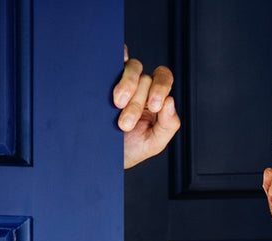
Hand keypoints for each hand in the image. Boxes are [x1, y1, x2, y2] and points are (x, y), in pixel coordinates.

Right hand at [113, 47, 179, 167]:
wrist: (101, 153)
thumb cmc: (129, 149)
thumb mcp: (153, 144)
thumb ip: (168, 125)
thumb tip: (170, 101)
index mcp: (157, 99)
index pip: (164, 80)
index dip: (161, 89)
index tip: (153, 107)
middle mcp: (142, 86)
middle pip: (147, 78)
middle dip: (137, 102)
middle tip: (125, 123)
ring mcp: (124, 79)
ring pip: (133, 68)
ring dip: (127, 86)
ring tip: (116, 105)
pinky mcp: (106, 76)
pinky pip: (115, 58)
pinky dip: (117, 57)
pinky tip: (112, 67)